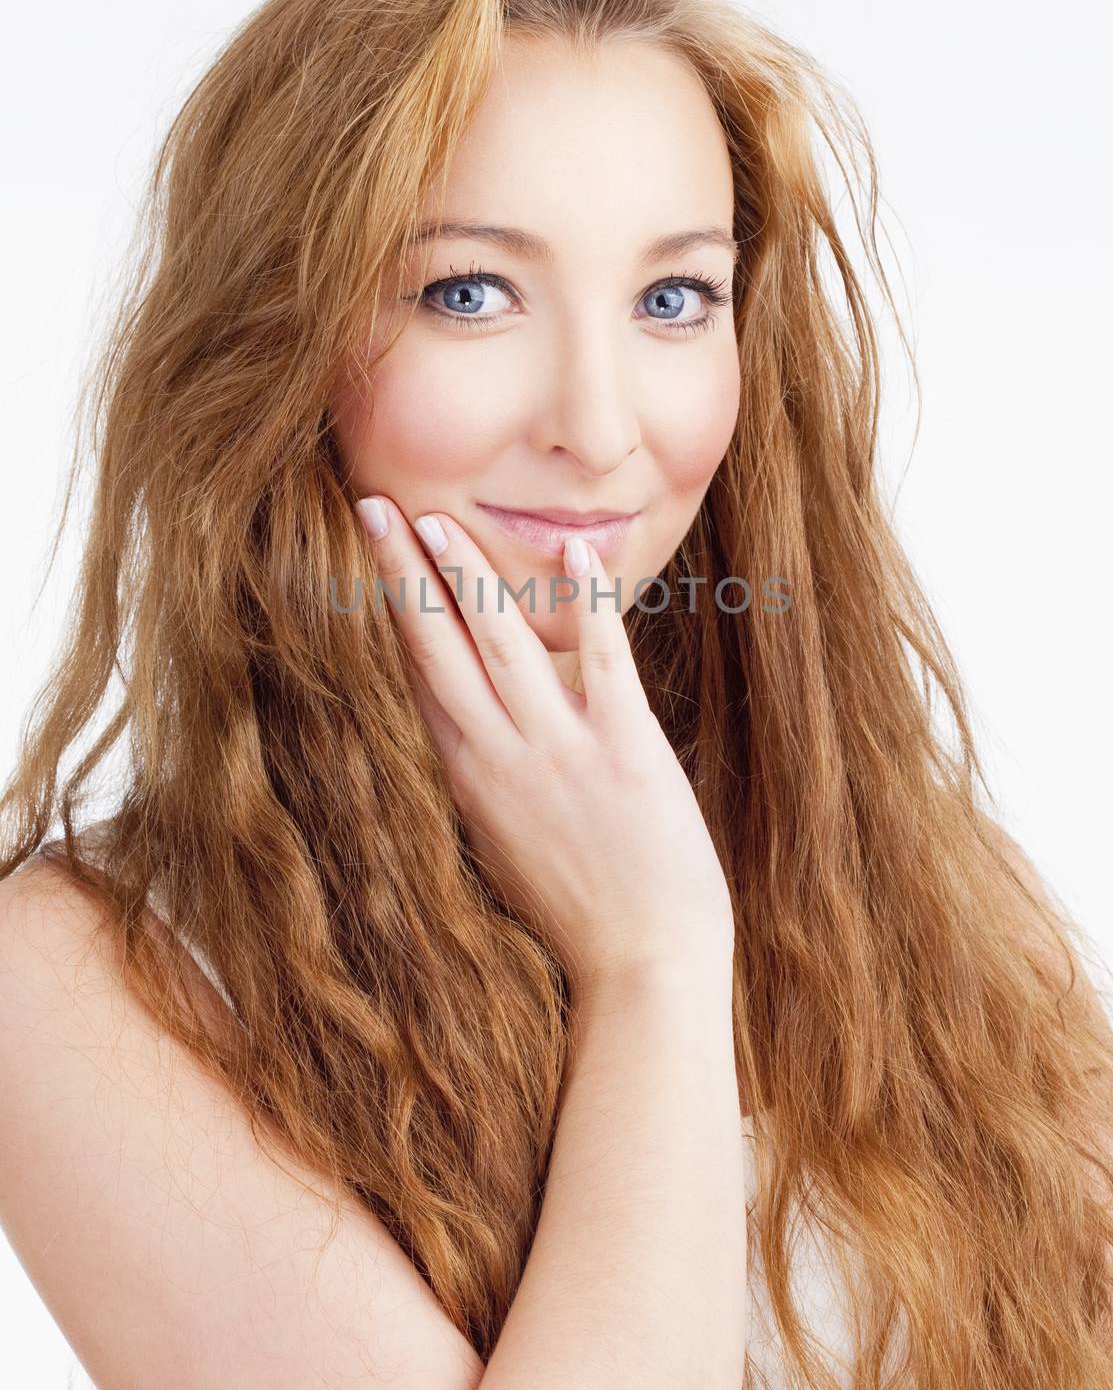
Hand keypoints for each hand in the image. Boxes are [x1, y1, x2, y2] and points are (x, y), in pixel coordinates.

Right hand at [355, 497, 734, 994]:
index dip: (392, 608)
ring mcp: (557, 749)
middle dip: (403, 571)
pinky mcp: (622, 748)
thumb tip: (477, 726)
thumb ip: (490, 777)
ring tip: (440, 518)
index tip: (369, 556)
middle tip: (374, 507)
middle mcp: (499, 756)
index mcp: (469, 777)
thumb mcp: (507, 841)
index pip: (417, 673)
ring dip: (468, 572)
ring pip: (499, 642)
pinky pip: (600, 658)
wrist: (643, 967)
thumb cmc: (582, 911)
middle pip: (436, 646)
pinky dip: (586, 601)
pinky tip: (574, 549)